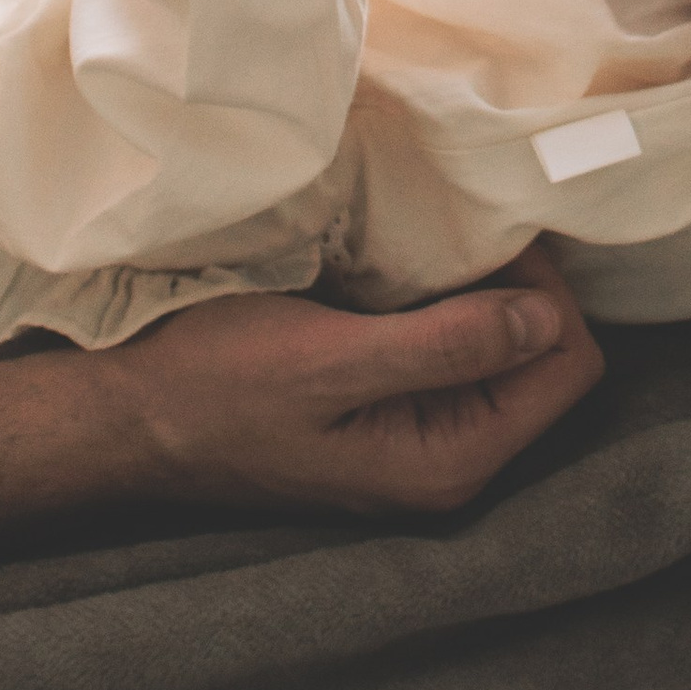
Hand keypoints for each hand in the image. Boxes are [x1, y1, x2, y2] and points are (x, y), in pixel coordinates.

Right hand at [100, 246, 603, 516]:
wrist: (124, 412)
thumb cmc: (212, 384)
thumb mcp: (328, 361)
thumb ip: (444, 348)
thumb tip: (547, 320)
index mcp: (446, 463)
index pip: (566, 368)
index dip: (544, 293)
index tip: (482, 235)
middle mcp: (445, 462)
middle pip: (542, 360)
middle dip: (514, 287)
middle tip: (455, 226)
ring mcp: (414, 437)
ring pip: (498, 349)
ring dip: (474, 289)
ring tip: (424, 240)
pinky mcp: (384, 411)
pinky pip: (449, 350)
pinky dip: (438, 302)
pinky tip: (396, 269)